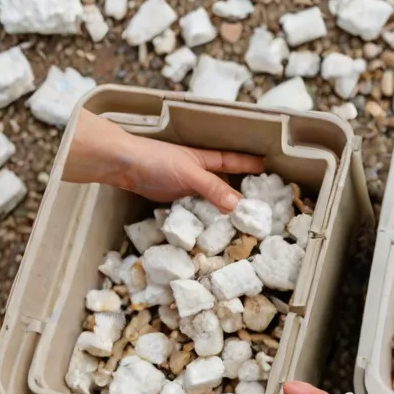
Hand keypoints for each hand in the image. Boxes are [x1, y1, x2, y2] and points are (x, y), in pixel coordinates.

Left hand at [65, 109, 264, 212]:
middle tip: (259, 212)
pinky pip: (197, 213)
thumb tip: (239, 205)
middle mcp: (201, 174)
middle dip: (242, 198)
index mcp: (208, 160)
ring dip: (222, 214)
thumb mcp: (190, 173)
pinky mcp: (177, 202)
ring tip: (240, 229)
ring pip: (212, 202)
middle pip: (227, 187)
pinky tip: (213, 233)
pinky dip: (205, 222)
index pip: (236, 162)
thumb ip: (213, 189)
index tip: (270, 170)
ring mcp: (189, 189)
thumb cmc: (156, 160)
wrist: (123, 167)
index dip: (251, 166)